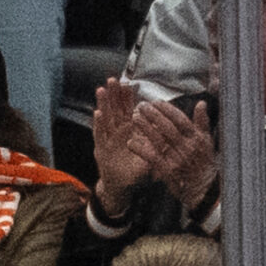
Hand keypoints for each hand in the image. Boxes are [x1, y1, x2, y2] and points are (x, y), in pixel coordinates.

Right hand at [91, 78, 148, 212]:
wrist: (122, 186)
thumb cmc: (136, 171)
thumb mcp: (150, 156)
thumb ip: (157, 145)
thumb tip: (169, 134)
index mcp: (129, 131)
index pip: (128, 110)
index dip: (128, 98)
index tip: (129, 83)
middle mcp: (117, 132)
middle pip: (115, 110)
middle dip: (113, 95)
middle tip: (113, 79)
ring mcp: (108, 139)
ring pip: (106, 118)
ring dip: (103, 104)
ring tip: (101, 90)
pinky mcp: (101, 149)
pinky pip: (100, 135)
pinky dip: (98, 125)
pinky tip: (97, 113)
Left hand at [130, 97, 218, 210]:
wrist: (205, 191)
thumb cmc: (205, 165)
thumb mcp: (208, 142)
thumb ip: (202, 123)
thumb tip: (201, 103)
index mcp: (196, 139)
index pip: (180, 119)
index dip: (167, 109)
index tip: (156, 102)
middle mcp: (187, 148)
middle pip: (167, 127)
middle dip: (153, 115)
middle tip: (142, 106)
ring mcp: (177, 160)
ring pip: (158, 140)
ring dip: (145, 128)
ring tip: (134, 117)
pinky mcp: (168, 172)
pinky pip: (152, 158)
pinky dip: (141, 150)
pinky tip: (131, 143)